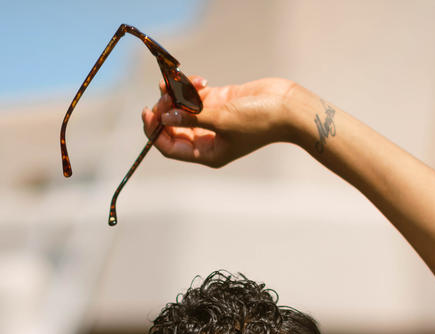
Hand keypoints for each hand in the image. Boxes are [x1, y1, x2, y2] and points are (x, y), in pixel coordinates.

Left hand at [141, 76, 295, 168]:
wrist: (285, 106)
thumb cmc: (258, 121)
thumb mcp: (223, 120)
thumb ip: (193, 117)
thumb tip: (166, 115)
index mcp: (207, 153)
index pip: (170, 147)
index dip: (155, 131)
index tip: (148, 111)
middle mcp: (206, 139)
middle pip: (172, 126)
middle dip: (165, 108)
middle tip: (165, 91)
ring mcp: (212, 119)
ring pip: (182, 108)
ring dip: (176, 93)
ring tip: (178, 80)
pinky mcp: (219, 102)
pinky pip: (195, 95)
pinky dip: (191, 86)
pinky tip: (199, 79)